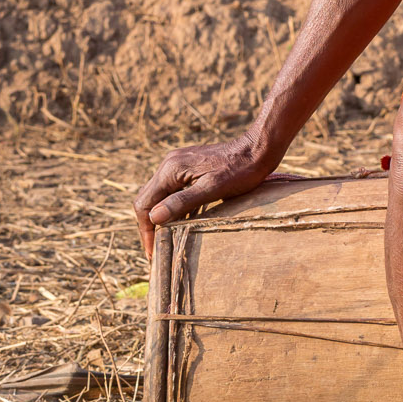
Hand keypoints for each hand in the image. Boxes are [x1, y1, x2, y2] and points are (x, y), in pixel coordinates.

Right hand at [132, 132, 280, 257]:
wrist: (258, 149)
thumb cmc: (240, 170)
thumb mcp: (213, 188)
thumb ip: (182, 201)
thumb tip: (155, 217)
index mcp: (170, 170)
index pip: (143, 204)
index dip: (146, 230)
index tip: (153, 252)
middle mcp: (169, 164)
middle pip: (148, 199)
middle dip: (150, 226)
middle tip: (158, 251)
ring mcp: (178, 164)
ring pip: (159, 195)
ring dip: (161, 217)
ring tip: (166, 241)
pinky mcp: (189, 167)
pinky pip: (172, 190)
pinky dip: (172, 207)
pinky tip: (180, 222)